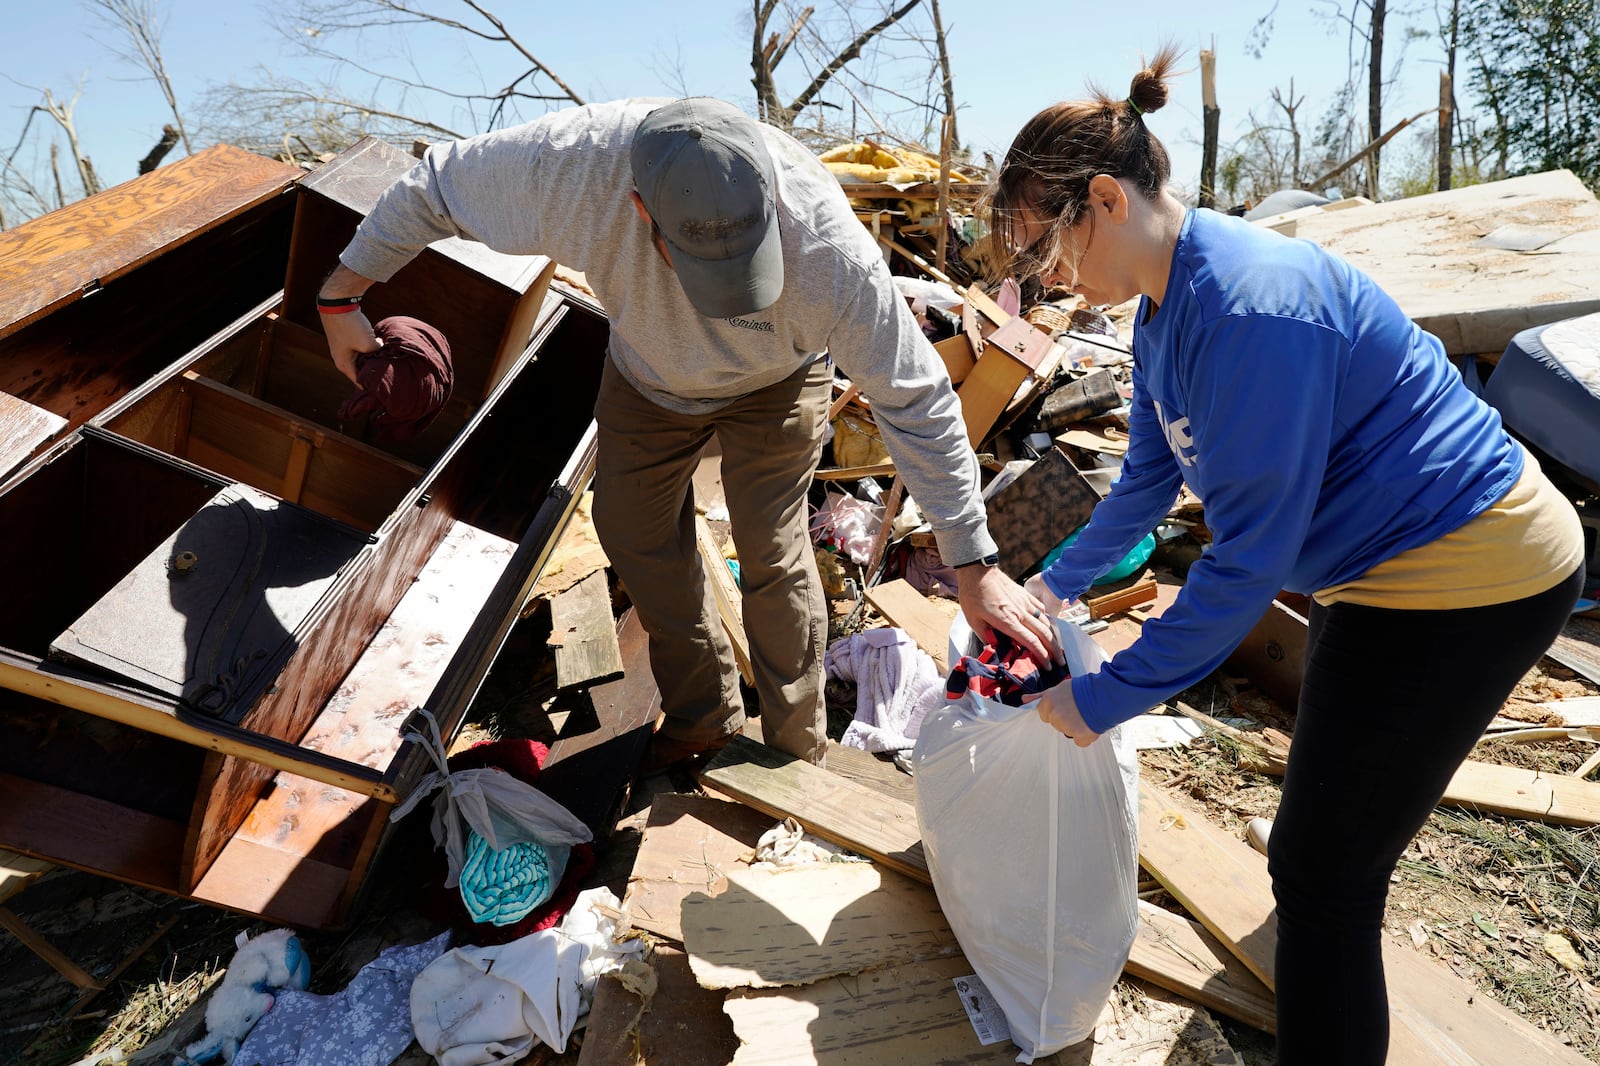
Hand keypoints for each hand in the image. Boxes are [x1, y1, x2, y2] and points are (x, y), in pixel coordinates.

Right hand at [318, 264, 380, 383]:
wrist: (338, 304)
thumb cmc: (350, 326)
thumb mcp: (368, 344)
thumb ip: (378, 354)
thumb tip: (385, 354)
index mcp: (344, 366)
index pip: (361, 383)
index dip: (374, 386)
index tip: (388, 387)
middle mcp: (342, 360)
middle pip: (363, 372)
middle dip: (376, 371)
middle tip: (392, 373)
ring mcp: (345, 349)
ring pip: (364, 360)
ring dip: (375, 359)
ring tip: (388, 359)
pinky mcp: (348, 339)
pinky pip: (363, 349)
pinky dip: (372, 349)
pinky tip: (382, 347)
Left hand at [956, 563, 1064, 667]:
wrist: (977, 571)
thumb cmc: (972, 596)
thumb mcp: (973, 621)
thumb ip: (986, 637)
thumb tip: (996, 650)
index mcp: (1007, 621)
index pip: (1031, 642)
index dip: (1042, 656)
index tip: (1048, 666)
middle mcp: (1020, 613)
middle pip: (1044, 634)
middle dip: (1055, 651)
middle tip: (1061, 662)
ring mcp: (1025, 603)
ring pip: (1046, 622)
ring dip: (1055, 637)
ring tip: (1058, 648)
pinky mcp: (1025, 595)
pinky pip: (1042, 610)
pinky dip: (1048, 621)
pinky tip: (1048, 627)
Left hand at [1035, 681, 1100, 746]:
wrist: (1105, 694)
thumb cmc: (1083, 688)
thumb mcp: (1059, 687)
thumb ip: (1040, 696)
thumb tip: (1024, 699)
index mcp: (1048, 703)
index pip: (1044, 714)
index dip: (1055, 710)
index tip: (1064, 706)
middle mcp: (1055, 716)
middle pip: (1055, 723)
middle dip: (1064, 718)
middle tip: (1076, 709)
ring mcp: (1067, 728)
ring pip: (1067, 732)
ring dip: (1074, 726)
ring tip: (1085, 714)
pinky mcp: (1080, 737)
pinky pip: (1079, 741)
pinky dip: (1084, 736)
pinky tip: (1089, 725)